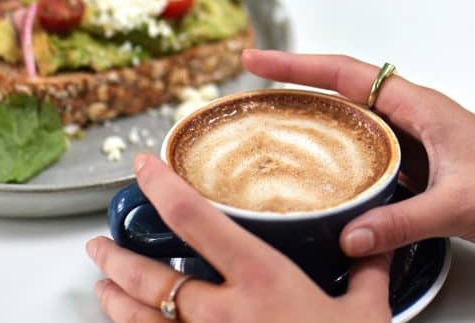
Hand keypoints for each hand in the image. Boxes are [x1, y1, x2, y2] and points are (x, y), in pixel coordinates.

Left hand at [87, 154, 391, 322]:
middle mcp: (221, 315)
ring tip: (102, 286)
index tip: (143, 166)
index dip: (162, 186)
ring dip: (113, 301)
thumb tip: (375, 242)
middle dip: (115, 257)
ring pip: (137, 321)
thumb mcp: (366, 313)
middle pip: (149, 278)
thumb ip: (366, 271)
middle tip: (100, 244)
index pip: (196, 220)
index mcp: (261, 281)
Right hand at [242, 50, 474, 271]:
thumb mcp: (460, 205)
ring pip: (360, 127)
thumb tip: (351, 233)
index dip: (300, 65)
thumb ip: (402, 220)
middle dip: (299, 88)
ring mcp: (425, 148)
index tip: (260, 61)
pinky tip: (329, 185)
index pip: (349, 75)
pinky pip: (375, 161)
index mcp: (425, 109)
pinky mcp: (430, 176)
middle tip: (255, 94)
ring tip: (279, 133)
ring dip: (321, 126)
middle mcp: (421, 121)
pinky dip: (346, 165)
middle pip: (347, 93)